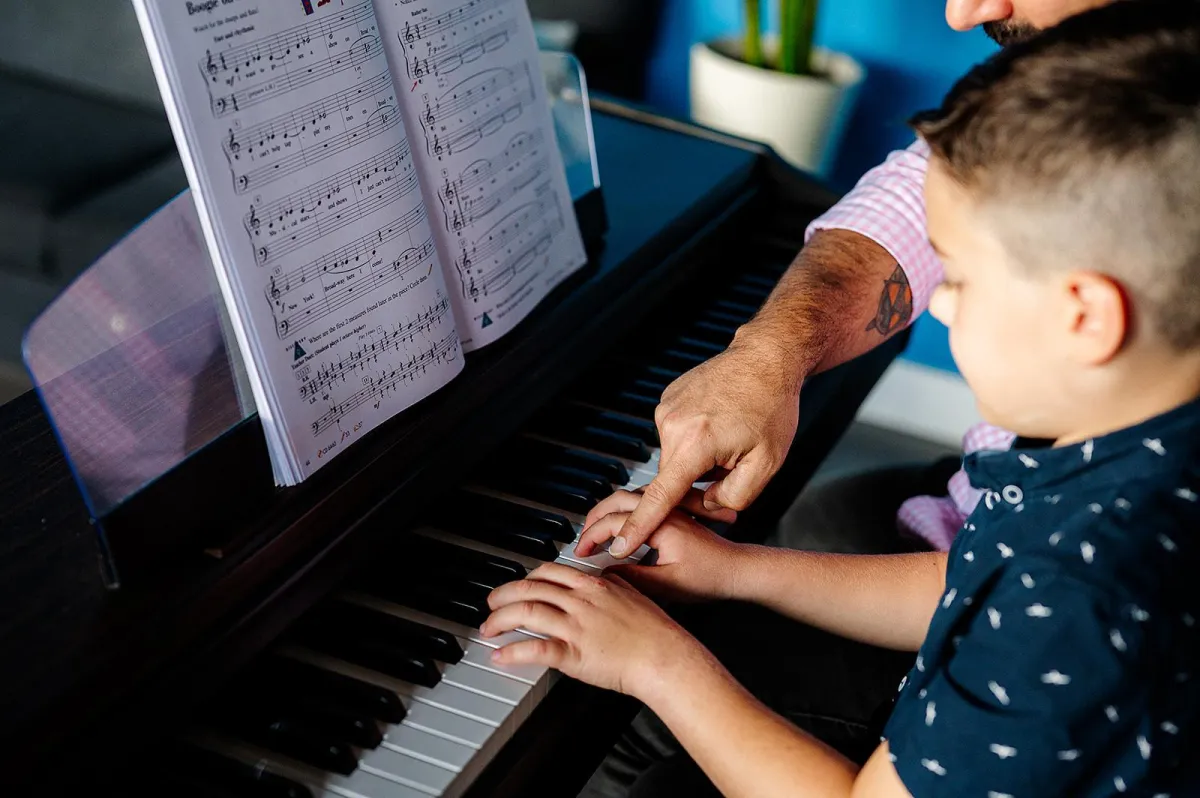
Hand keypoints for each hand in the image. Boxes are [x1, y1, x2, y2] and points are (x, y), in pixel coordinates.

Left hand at [481, 563, 705, 700]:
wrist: (666, 657)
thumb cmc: (656, 631)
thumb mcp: (633, 594)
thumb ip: (612, 586)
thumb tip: (603, 580)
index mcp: (594, 586)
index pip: (549, 572)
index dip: (527, 578)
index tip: (517, 585)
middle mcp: (581, 602)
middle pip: (531, 589)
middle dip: (503, 595)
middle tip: (491, 604)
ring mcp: (576, 627)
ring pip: (527, 612)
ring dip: (501, 619)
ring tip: (489, 628)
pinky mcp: (574, 655)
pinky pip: (535, 650)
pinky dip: (512, 652)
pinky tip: (500, 656)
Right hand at [577, 490, 748, 602]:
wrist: (740, 570)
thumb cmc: (712, 578)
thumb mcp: (669, 585)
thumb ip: (634, 578)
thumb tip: (606, 572)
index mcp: (663, 524)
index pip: (616, 522)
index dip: (593, 537)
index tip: (582, 551)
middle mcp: (666, 509)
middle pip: (619, 500)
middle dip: (595, 517)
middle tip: (582, 538)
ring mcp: (672, 508)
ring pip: (631, 496)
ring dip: (610, 510)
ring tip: (596, 528)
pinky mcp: (676, 512)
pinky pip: (645, 499)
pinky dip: (627, 508)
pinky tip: (624, 521)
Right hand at [580, 336, 801, 557]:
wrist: (766, 357)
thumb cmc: (771, 406)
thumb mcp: (767, 463)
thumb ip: (734, 496)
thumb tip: (705, 502)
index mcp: (696, 443)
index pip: (661, 496)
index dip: (640, 525)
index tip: (620, 544)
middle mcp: (673, 424)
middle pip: (673, 476)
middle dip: (697, 481)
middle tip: (732, 464)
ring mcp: (667, 409)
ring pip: (676, 455)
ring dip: (697, 457)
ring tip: (730, 433)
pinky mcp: (668, 399)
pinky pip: (677, 434)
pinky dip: (695, 437)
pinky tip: (719, 420)